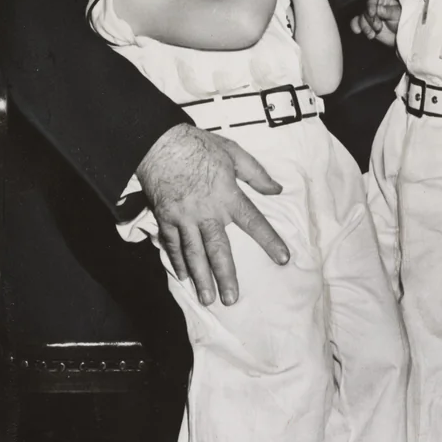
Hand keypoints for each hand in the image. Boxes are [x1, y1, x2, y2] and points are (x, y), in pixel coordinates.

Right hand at [136, 123, 288, 305]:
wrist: (159, 142)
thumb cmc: (199, 145)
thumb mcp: (234, 152)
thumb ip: (256, 174)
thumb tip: (277, 189)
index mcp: (227, 194)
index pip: (253, 221)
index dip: (269, 240)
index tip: (283, 258)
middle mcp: (206, 211)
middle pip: (218, 249)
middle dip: (225, 275)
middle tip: (231, 298)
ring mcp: (183, 217)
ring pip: (193, 253)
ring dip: (201, 277)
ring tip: (207, 298)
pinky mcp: (165, 217)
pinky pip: (172, 244)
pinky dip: (177, 261)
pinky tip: (183, 277)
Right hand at [350, 0, 400, 47]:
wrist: (402, 36)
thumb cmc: (403, 21)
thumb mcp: (398, 14)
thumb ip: (388, 11)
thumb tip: (378, 9)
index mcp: (383, 1)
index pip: (372, 1)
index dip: (371, 7)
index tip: (372, 13)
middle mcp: (375, 8)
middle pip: (365, 12)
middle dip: (370, 21)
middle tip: (378, 27)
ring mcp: (370, 18)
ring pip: (360, 19)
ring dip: (365, 27)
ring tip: (372, 34)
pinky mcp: (367, 26)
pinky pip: (357, 24)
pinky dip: (355, 27)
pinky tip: (358, 31)